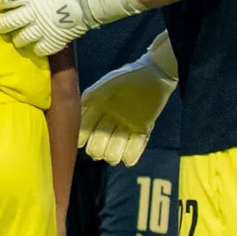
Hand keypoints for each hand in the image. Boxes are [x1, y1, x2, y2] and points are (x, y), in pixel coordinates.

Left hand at [0, 0, 138, 57]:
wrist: (92, 1)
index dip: (0, 0)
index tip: (2, 1)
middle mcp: (32, 14)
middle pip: (8, 22)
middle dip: (2, 23)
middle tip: (2, 22)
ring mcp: (42, 30)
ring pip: (21, 38)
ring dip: (17, 38)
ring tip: (17, 36)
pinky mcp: (54, 41)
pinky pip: (39, 49)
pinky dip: (36, 48)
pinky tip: (36, 45)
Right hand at [79, 33, 177, 166]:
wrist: (155, 74)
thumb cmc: (129, 76)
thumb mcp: (110, 82)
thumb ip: (96, 92)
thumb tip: (82, 104)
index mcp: (98, 108)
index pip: (85, 126)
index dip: (82, 136)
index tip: (81, 143)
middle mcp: (110, 119)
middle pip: (99, 140)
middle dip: (98, 147)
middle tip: (98, 152)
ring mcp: (126, 125)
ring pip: (117, 145)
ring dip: (114, 153)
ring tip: (114, 157)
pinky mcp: (142, 128)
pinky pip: (136, 144)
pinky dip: (132, 154)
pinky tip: (128, 161)